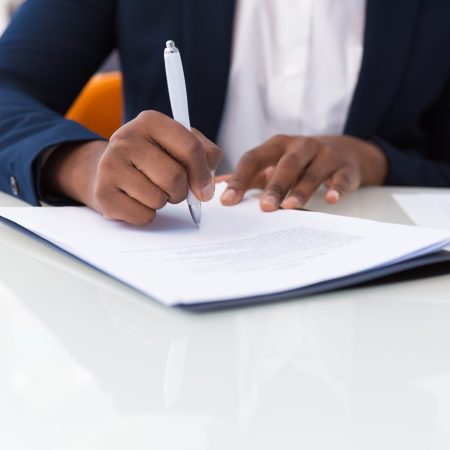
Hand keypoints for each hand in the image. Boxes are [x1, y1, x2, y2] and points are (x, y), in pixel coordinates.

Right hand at [42, 110, 221, 224]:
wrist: (112, 171)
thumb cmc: (154, 159)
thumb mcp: (181, 146)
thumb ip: (205, 157)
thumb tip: (206, 187)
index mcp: (151, 121)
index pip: (190, 148)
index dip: (203, 173)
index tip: (204, 188)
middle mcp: (126, 138)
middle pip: (174, 177)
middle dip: (181, 191)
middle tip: (173, 188)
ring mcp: (110, 164)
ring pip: (158, 199)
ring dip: (163, 202)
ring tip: (152, 190)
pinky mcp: (103, 193)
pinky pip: (143, 216)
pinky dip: (147, 215)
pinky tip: (138, 200)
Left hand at [220, 134, 387, 210]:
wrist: (343, 150)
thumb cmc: (298, 162)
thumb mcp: (273, 163)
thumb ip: (248, 176)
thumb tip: (216, 189)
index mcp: (277, 145)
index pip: (254, 158)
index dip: (240, 179)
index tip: (227, 201)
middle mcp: (301, 146)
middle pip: (286, 165)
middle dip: (274, 186)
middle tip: (265, 207)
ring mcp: (325, 155)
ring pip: (312, 173)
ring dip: (301, 190)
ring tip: (290, 207)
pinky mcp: (345, 168)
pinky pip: (342, 178)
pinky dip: (337, 188)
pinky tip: (330, 200)